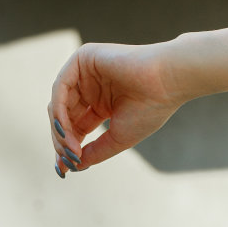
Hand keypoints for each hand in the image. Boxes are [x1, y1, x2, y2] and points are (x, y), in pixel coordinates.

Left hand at [46, 41, 184, 177]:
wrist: (169, 81)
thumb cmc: (151, 107)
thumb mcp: (118, 137)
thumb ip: (94, 151)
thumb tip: (71, 167)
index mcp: (102, 102)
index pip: (75, 125)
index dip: (68, 147)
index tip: (65, 169)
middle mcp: (92, 86)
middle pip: (64, 116)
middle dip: (62, 140)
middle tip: (68, 159)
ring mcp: (87, 71)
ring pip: (58, 103)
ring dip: (60, 129)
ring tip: (70, 148)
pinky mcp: (84, 57)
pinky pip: (61, 86)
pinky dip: (58, 110)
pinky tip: (65, 128)